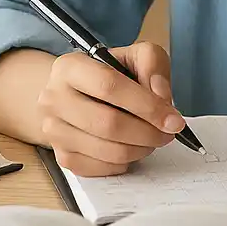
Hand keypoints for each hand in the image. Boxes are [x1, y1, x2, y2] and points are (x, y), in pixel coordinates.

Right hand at [36, 42, 184, 176]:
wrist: (75, 95)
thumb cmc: (109, 76)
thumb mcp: (134, 57)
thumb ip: (152, 65)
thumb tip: (162, 96)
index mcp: (69, 67)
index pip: (109, 86)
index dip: (146, 105)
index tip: (173, 119)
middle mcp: (53, 98)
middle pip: (108, 123)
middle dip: (147, 132)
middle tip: (168, 133)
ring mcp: (54, 131)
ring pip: (107, 150)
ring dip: (140, 149)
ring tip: (152, 139)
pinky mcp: (61, 157)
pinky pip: (101, 168)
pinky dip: (124, 162)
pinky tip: (131, 147)